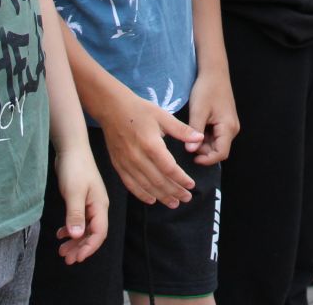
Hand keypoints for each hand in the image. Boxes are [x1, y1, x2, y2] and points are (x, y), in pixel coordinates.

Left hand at [52, 144, 109, 263]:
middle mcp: (97, 207)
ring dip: (75, 240)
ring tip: (61, 250)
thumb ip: (75, 215)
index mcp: (100, 206)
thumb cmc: (74, 168)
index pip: (99, 233)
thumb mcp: (73, 193)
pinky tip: (60, 234)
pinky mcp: (80, 200)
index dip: (89, 247)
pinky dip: (70, 229)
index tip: (77, 258)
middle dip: (80, 247)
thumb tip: (77, 236)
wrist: (71, 148)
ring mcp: (89, 203)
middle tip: (66, 259)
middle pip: (92, 233)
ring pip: (84, 228)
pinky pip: (78, 220)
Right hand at [94, 82, 201, 206]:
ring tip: (174, 203)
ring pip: (146, 186)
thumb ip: (181, 130)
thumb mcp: (163, 116)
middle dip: (174, 191)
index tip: (191, 185)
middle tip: (187, 198)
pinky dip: (141, 194)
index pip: (169, 168)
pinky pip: (130, 185)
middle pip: (159, 181)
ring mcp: (126, 163)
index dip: (181, 179)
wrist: (112, 108)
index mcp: (151, 145)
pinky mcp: (118, 166)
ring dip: (161, 196)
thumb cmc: (139, 110)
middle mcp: (138, 157)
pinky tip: (151, 200)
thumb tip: (200, 138)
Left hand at [187, 66, 239, 166]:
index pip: (221, 154)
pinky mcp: (225, 122)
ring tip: (191, 131)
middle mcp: (232, 129)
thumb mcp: (198, 111)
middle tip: (188, 142)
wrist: (214, 72)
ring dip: (203, 143)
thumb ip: (195, 131)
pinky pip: (216, 136)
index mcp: (228, 127)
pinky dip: (205, 136)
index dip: (207, 159)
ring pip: (216, 143)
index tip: (192, 157)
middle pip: (219, 149)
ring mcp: (230, 125)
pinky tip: (196, 127)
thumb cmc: (206, 89)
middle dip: (203, 150)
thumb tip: (190, 150)